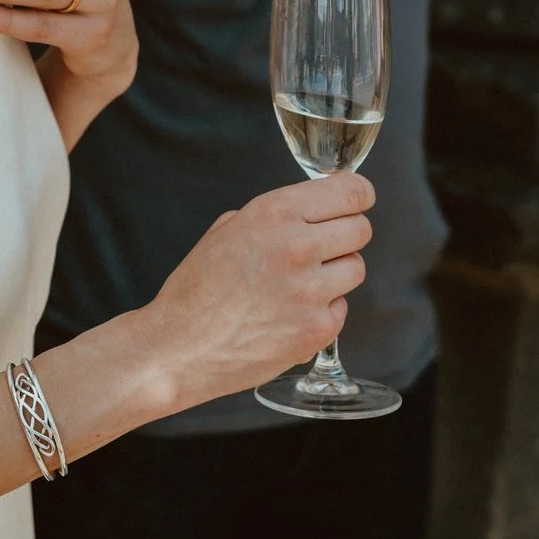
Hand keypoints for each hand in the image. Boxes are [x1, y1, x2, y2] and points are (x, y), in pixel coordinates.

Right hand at [109, 173, 373, 417]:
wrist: (177, 347)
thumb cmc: (195, 290)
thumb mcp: (225, 231)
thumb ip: (273, 218)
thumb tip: (309, 215)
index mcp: (272, 213)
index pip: (350, 191)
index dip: (357, 196)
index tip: (354, 201)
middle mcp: (296, 247)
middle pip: (361, 229)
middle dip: (345, 235)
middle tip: (321, 248)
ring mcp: (310, 291)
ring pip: (356, 268)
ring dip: (335, 273)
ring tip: (299, 284)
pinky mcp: (317, 330)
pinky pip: (341, 308)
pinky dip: (322, 310)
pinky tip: (290, 313)